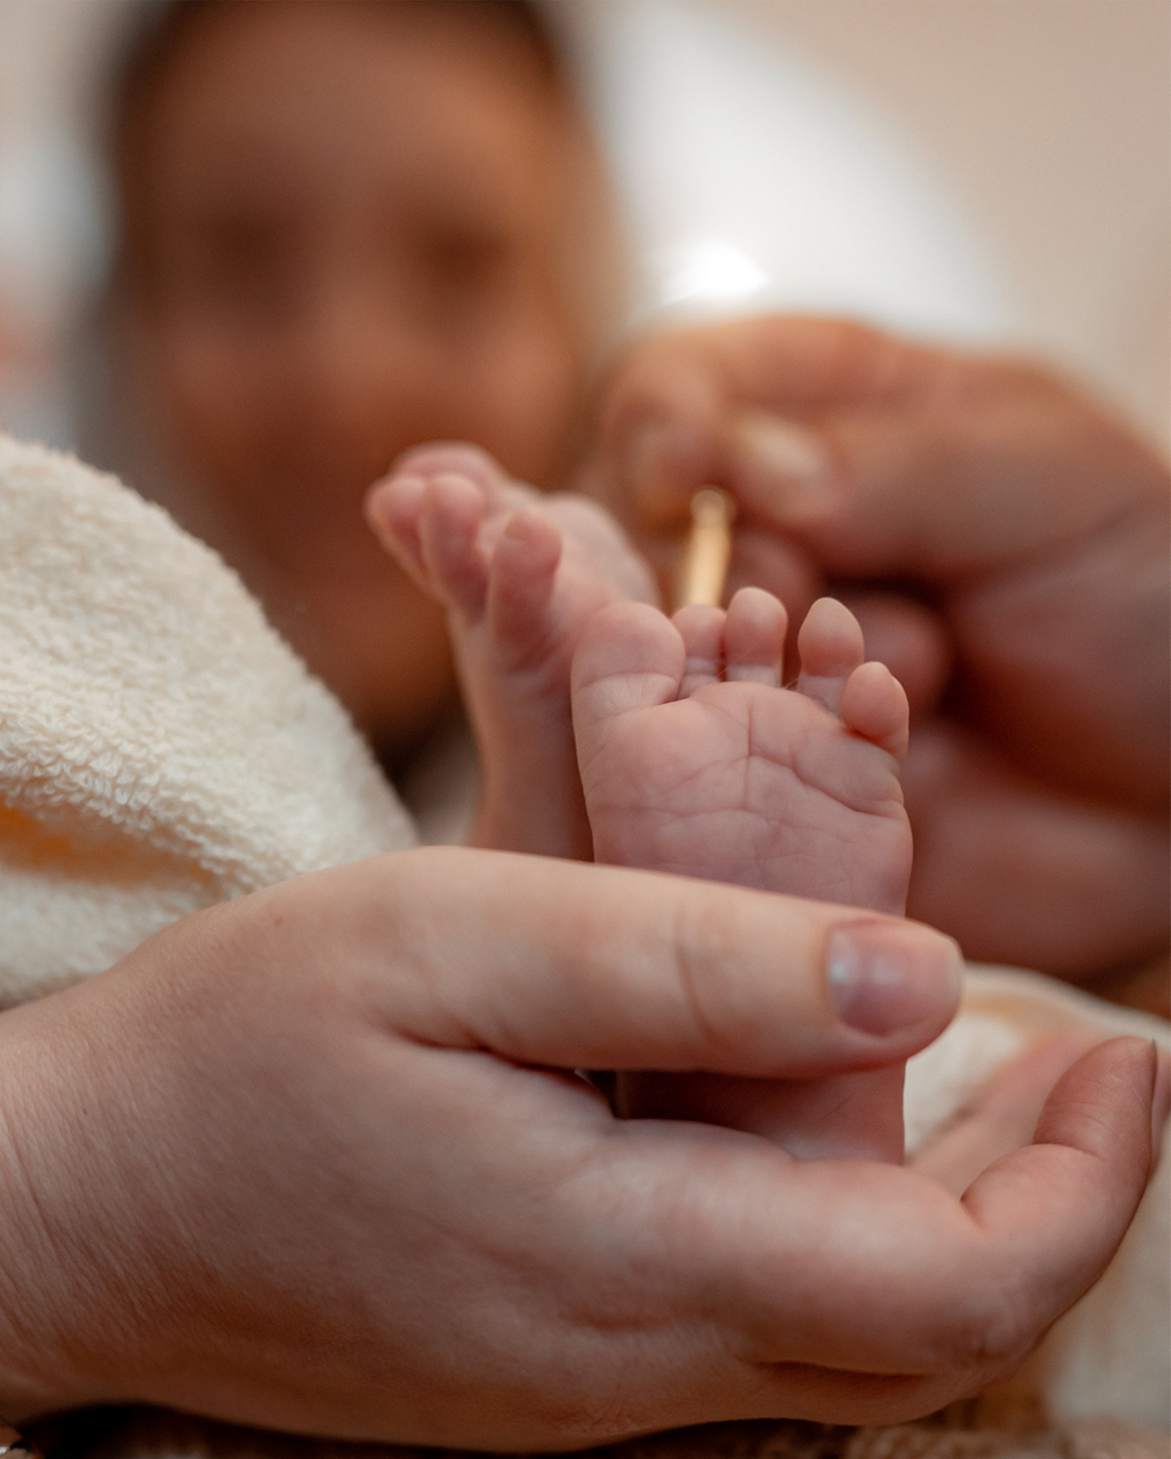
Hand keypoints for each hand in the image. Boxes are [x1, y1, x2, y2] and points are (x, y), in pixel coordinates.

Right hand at [0, 848, 1166, 1450]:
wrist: (46, 1214)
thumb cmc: (220, 1055)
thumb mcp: (442, 939)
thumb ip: (688, 962)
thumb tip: (925, 984)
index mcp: (625, 1256)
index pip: (962, 1290)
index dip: (1091, 1181)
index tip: (1121, 1042)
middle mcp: (623, 1363)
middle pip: (932, 1352)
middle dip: (1053, 1217)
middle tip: (1080, 1067)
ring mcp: (571, 1390)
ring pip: (842, 1354)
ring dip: (938, 1228)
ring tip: (951, 1077)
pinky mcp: (524, 1378)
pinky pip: (732, 1337)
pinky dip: (816, 1242)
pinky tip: (770, 1125)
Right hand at [580, 316, 1169, 975]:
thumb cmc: (1146, 599)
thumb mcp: (1052, 487)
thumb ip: (901, 470)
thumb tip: (741, 469)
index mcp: (822, 414)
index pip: (671, 391)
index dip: (661, 427)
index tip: (685, 473)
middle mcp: (759, 538)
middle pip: (627, 534)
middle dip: (717, 568)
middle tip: (806, 599)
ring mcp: (744, 662)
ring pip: (655, 658)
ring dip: (773, 669)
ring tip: (923, 670)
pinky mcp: (750, 779)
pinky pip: (699, 771)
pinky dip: (779, 754)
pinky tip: (899, 738)